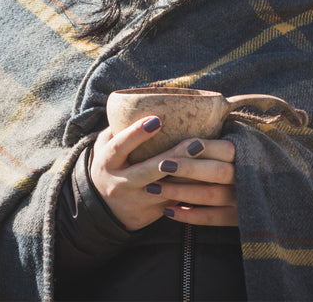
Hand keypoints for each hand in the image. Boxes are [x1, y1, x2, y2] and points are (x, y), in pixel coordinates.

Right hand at [89, 116, 237, 230]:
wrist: (102, 210)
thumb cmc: (110, 165)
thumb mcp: (105, 145)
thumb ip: (118, 126)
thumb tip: (143, 98)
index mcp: (107, 162)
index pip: (120, 146)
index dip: (137, 134)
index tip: (156, 120)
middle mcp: (120, 184)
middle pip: (149, 171)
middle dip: (173, 157)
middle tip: (196, 142)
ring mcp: (136, 201)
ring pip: (166, 190)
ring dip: (188, 176)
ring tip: (209, 162)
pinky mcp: (151, 213)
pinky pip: (175, 201)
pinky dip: (191, 189)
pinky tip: (208, 179)